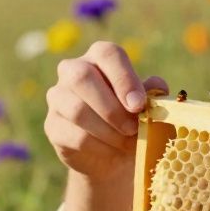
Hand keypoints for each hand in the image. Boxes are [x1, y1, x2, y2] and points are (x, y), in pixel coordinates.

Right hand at [44, 41, 166, 180]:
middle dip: (112, 108)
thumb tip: (156, 87)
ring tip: (127, 142)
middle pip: (82, 76)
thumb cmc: (134, 121)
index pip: (107, 54)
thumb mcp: (149, 107)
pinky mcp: (52, 125)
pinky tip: (112, 150)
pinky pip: (73, 135)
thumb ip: (153, 94)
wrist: (114, 157)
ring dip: (108, 130)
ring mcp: (58, 97)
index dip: (124, 78)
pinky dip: (98, 146)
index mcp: (100, 58)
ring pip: (76, 109)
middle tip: (134, 128)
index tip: (139, 105)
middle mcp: (73, 70)